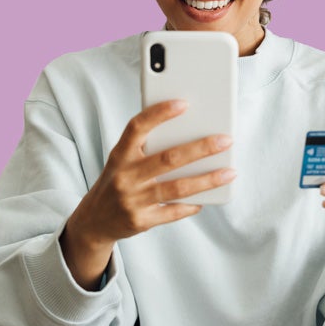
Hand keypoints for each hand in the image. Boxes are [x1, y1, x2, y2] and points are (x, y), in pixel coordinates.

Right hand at [61, 99, 234, 287]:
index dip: (159, 114)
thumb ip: (146, 147)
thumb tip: (189, 134)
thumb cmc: (117, 181)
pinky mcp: (141, 221)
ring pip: (177, 187)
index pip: (137, 128)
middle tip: (225, 140)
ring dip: (207, 179)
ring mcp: (133, 200)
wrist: (94, 221)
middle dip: (201, 148)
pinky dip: (192, 205)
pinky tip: (207, 198)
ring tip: (230, 172)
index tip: (184, 103)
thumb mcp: (122, 160)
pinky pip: (173, 212)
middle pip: (168, 159)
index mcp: (119, 155)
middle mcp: (125, 176)